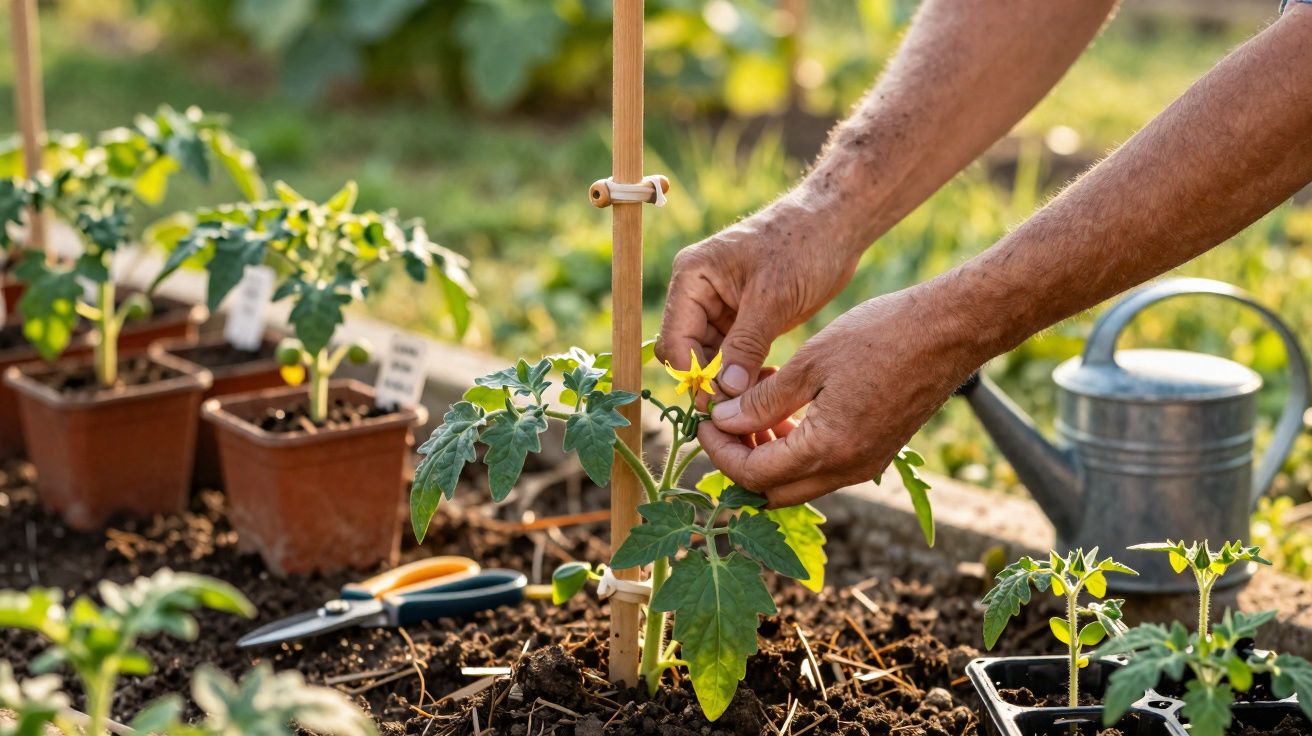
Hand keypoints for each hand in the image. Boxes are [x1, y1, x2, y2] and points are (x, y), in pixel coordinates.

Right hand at [655, 191, 864, 398]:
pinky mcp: (740, 318)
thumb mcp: (773, 298)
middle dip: (709, 382)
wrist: (836, 223)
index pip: (675, 341)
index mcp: (691, 278)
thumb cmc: (803, 247)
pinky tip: (766, 383)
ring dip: (727, 382)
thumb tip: (725, 392)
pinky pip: (730, 356)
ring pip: (708, 359)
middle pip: (686, 354)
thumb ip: (745, 345)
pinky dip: (742, 373)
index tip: (723, 405)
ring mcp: (717, 307)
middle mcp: (696, 293)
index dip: (695, 376)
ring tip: (758, 397)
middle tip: (741, 408)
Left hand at [697, 285, 979, 506]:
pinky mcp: (876, 451)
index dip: (720, 452)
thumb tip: (722, 423)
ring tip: (750, 407)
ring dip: (768, 454)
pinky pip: (824, 466)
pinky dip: (797, 448)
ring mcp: (866, 464)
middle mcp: (848, 469)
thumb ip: (763, 401)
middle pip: (773, 490)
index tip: (704, 422)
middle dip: (740, 461)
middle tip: (721, 422)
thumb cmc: (881, 336)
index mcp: (828, 449)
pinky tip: (786, 407)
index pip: (753, 474)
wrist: (950, 330)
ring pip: (799, 481)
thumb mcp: (810, 363)